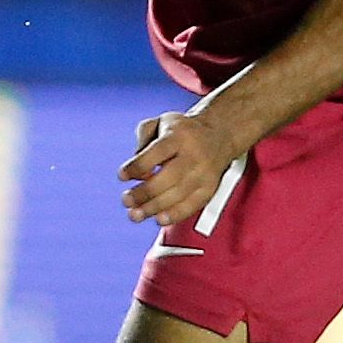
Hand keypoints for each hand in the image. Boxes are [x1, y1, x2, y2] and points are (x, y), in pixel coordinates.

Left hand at [122, 109, 247, 229]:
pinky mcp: (210, 187)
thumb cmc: (183, 131)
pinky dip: (174, 215)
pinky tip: (159, 219)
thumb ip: (142, 141)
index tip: (122, 176)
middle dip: (143, 193)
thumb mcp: (159, 123)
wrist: (219, 133)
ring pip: (178, 195)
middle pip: (167, 178)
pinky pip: (192, 206)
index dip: (136, 167)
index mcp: (179, 135)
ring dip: (153, 208)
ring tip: (135, 214)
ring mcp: (204, 173)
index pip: (155, 153)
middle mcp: (194, 154)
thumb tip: (137, 172)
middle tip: (126, 200)